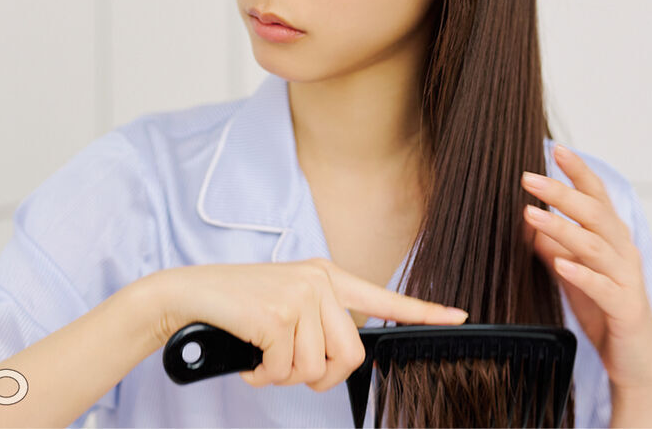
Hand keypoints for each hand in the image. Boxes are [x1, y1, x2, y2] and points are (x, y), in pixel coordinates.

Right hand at [148, 257, 467, 391]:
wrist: (192, 294)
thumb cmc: (239, 307)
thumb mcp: (287, 305)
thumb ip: (318, 323)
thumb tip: (342, 359)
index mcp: (327, 276)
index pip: (384, 296)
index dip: (424, 311)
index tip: (459, 315)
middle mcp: (319, 280)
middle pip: (350, 355)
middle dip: (318, 376)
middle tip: (288, 368)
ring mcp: (300, 294)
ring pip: (316, 368)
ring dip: (285, 376)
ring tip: (264, 356)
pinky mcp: (278, 312)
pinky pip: (287, 369)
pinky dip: (265, 375)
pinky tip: (251, 356)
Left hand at [521, 144, 651, 418]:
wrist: (632, 356)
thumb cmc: (602, 306)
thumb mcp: (570, 268)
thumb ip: (552, 242)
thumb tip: (525, 218)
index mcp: (611, 236)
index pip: (596, 195)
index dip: (578, 171)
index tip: (555, 148)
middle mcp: (622, 251)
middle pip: (593, 213)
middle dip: (560, 192)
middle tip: (527, 177)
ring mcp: (625, 278)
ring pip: (594, 245)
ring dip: (561, 227)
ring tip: (530, 214)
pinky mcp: (624, 307)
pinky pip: (603, 286)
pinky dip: (581, 273)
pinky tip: (560, 264)